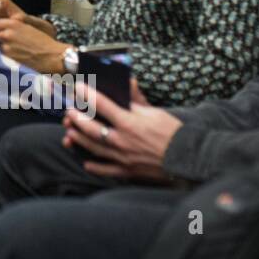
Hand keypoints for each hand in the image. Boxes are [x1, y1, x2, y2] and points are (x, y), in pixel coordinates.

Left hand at [0, 19, 68, 73]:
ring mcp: (6, 47)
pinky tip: (11, 59)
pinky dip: (2, 59)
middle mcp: (6, 34)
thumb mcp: (25, 27)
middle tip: (1, 45)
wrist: (53, 56)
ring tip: (9, 53)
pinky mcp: (8, 60)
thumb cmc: (41, 42)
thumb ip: (9, 27)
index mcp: (12, 23)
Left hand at [61, 84, 180, 183]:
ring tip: (70, 132)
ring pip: (93, 148)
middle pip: (91, 128)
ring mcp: (123, 157)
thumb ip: (135, 102)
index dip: (87, 95)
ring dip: (79, 139)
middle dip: (77, 118)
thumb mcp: (155, 112)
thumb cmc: (174, 133)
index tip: (78, 88)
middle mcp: (122, 141)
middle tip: (69, 112)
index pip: (102, 105)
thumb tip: (125, 87)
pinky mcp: (128, 171)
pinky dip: (94, 166)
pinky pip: (106, 170)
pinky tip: (86, 162)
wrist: (189, 159)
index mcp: (129, 123)